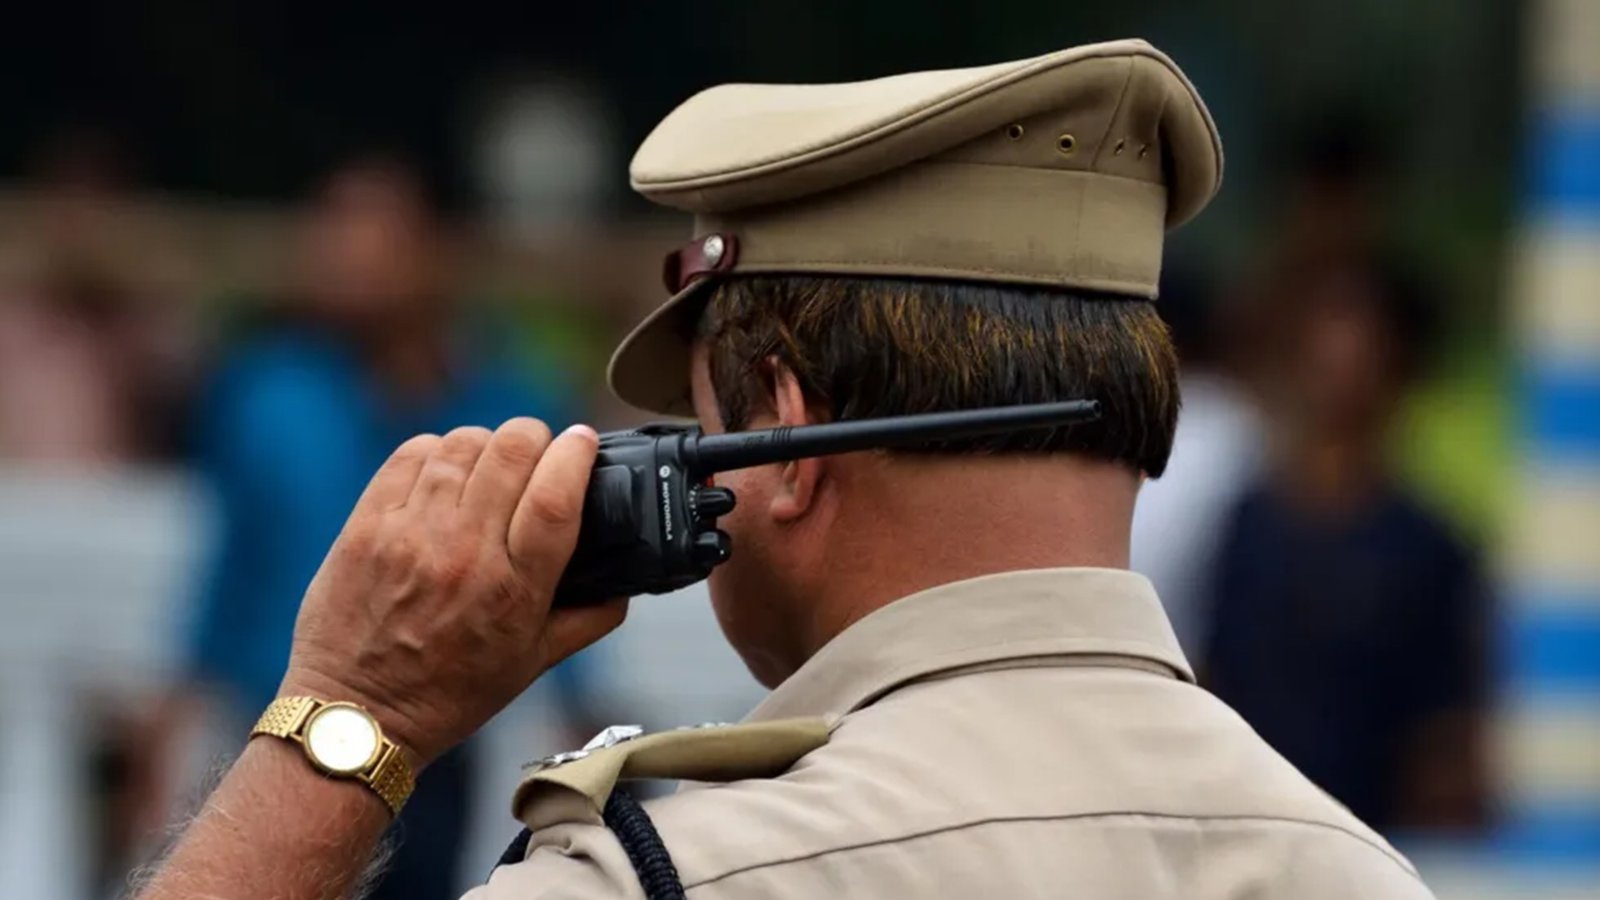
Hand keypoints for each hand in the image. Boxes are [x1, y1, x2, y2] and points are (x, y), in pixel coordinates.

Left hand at [278, 419, 626, 765]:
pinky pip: (411, 455)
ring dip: (487, 443)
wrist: (356, 714)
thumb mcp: (531, 666)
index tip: (584, 442)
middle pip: (512, 452)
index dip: (576, 454)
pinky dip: (437, 451)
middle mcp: (463, 555)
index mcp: (513, 591)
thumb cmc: (447, 694)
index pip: (556, 496)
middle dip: (536, 437)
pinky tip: (445, 471)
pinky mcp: (367, 526)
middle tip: (538, 449)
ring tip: (490, 462)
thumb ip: (587, 621)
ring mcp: (410, 535)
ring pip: (463, 444)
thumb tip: (625, 586)